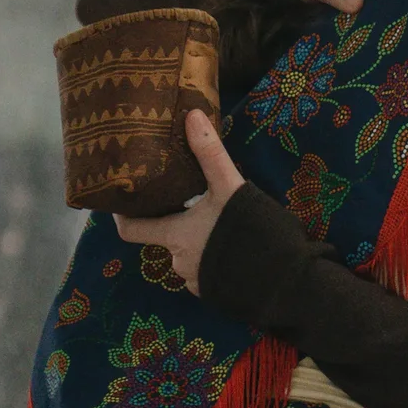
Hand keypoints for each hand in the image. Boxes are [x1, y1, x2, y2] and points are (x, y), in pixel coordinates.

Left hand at [114, 111, 246, 293]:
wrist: (286, 280)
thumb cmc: (250, 231)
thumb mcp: (230, 187)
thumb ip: (210, 153)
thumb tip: (191, 114)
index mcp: (175, 236)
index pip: (130, 230)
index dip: (121, 216)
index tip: (124, 201)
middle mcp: (179, 262)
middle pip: (166, 237)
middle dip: (177, 220)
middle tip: (189, 199)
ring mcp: (197, 281)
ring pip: (189, 255)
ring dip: (199, 240)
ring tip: (218, 220)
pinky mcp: (217, 293)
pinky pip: (207, 271)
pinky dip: (214, 257)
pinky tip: (233, 244)